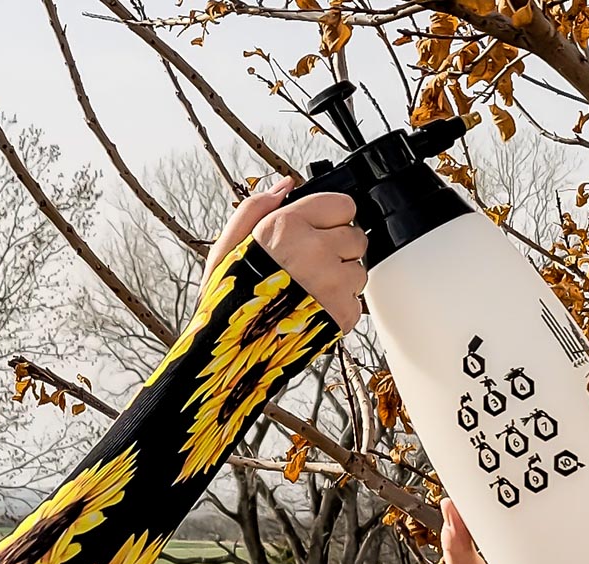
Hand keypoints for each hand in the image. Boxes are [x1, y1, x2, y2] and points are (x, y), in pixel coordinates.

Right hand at [203, 177, 368, 332]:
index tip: (319, 230)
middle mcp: (314, 250)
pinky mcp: (345, 311)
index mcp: (285, 227)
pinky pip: (358, 299)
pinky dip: (341, 304)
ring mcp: (333, 282)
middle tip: (310, 265)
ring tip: (310, 289)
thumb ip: (257, 208)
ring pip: (360, 269)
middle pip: (356, 236)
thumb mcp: (228, 246)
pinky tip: (315, 308)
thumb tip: (286, 185)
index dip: (330, 218)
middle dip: (337, 247)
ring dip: (342, 277)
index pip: (342, 204)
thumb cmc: (228, 301)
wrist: (233, 353)